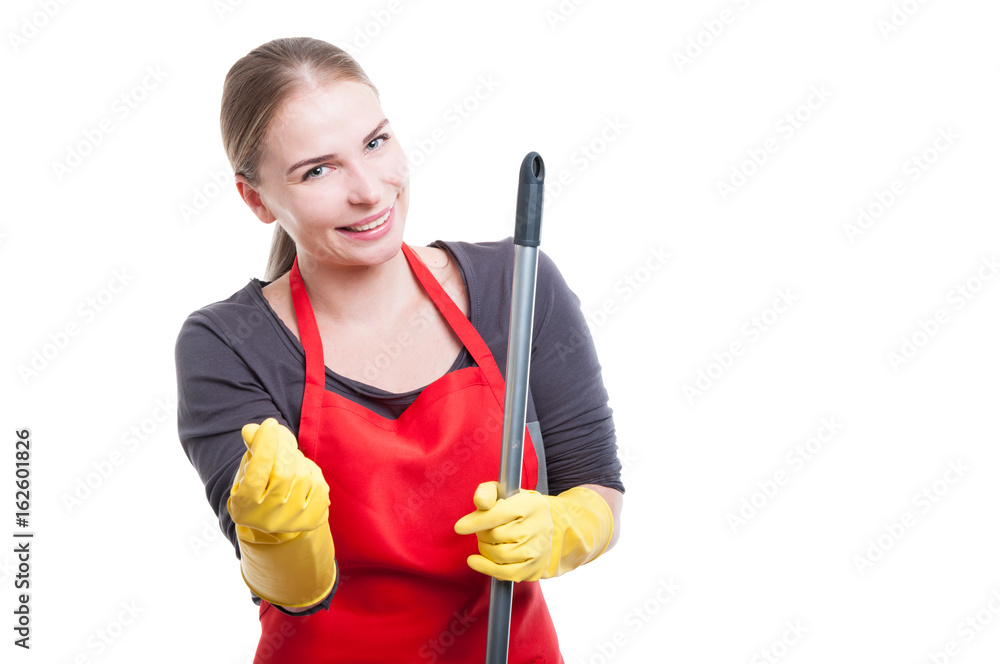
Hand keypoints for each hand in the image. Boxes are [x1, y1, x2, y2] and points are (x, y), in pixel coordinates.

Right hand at [225, 418, 335, 607]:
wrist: (275, 520)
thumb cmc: (259, 486)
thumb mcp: (248, 468)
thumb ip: (252, 448)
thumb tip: (252, 429)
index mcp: (244, 506)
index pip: (257, 473)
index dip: (265, 446)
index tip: (270, 423)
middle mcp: (267, 518)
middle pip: (284, 473)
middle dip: (285, 449)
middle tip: (280, 437)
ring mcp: (292, 522)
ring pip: (304, 476)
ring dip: (300, 461)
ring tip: (290, 464)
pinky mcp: (312, 520)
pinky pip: (320, 485)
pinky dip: (313, 474)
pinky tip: (303, 478)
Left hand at [454, 481, 554, 581]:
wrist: (550, 528)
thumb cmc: (519, 509)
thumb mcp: (505, 492)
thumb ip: (487, 492)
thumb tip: (480, 502)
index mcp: (530, 505)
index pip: (499, 514)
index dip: (477, 521)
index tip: (460, 527)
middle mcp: (538, 527)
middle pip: (495, 536)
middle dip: (481, 534)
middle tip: (483, 531)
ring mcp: (538, 549)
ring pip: (498, 555)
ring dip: (484, 549)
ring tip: (486, 542)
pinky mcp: (534, 568)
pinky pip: (505, 573)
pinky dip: (486, 568)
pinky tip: (476, 561)